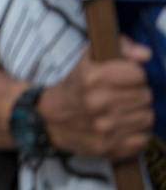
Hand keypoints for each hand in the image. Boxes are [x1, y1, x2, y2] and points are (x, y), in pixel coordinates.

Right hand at [38, 37, 152, 159]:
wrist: (47, 120)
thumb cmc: (73, 88)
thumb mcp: (88, 61)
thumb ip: (118, 48)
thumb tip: (145, 54)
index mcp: (92, 78)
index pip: (138, 74)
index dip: (133, 74)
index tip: (124, 78)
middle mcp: (98, 103)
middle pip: (145, 96)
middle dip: (136, 93)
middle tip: (123, 95)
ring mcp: (105, 128)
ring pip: (147, 117)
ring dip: (138, 113)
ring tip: (123, 111)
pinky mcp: (110, 148)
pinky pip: (143, 138)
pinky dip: (136, 133)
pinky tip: (122, 127)